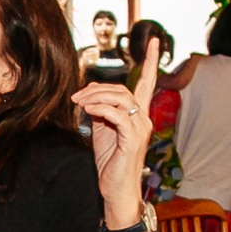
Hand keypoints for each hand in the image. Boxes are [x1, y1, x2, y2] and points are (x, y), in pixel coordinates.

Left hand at [74, 40, 160, 224]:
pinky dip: (102, 109)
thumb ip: (99, 109)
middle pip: (125, 90)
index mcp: (138, 115)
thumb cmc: (111, 162)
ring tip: (79, 103)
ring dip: (96, 98)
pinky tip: (89, 111)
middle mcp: (144, 119)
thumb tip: (90, 91)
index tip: (154, 41)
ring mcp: (140, 130)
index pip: (146, 83)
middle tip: (77, 96)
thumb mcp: (101, 130)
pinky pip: (118, 116)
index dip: (150, 61)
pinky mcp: (132, 140)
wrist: (116, 190)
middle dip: (98, 88)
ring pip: (121, 100)